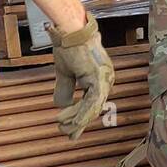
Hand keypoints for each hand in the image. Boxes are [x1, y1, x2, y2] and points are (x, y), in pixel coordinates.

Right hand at [50, 14, 114, 139]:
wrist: (68, 31)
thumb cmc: (68, 46)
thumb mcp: (65, 73)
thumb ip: (65, 90)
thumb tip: (61, 106)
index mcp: (100, 77)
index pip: (91, 103)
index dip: (81, 118)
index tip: (71, 131)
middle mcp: (106, 79)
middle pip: (93, 108)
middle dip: (79, 123)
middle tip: (67, 135)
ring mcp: (104, 78)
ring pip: (92, 107)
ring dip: (76, 120)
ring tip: (62, 127)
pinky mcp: (98, 77)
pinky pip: (91, 101)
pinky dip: (81, 113)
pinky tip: (73, 123)